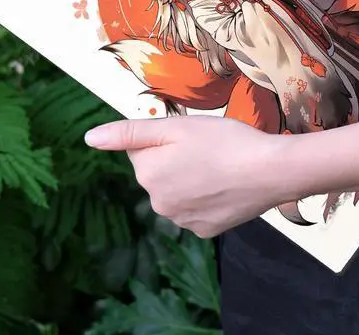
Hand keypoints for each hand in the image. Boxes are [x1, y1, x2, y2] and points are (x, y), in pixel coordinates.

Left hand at [84, 116, 290, 237]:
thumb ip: (129, 132)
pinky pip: (195, 209)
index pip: (142, 149)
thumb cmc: (224, 141)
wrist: (270, 171)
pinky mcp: (205, 231)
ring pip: (177, 191)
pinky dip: (206, 198)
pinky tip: (225, 186)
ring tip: (219, 166)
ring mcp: (182, 221)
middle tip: (208, 149)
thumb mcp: (176, 127)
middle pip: (158, 172)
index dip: (166, 138)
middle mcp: (158, 203)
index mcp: (148, 174)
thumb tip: (88, 139)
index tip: (190, 136)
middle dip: (175, 160)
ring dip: (190, 179)